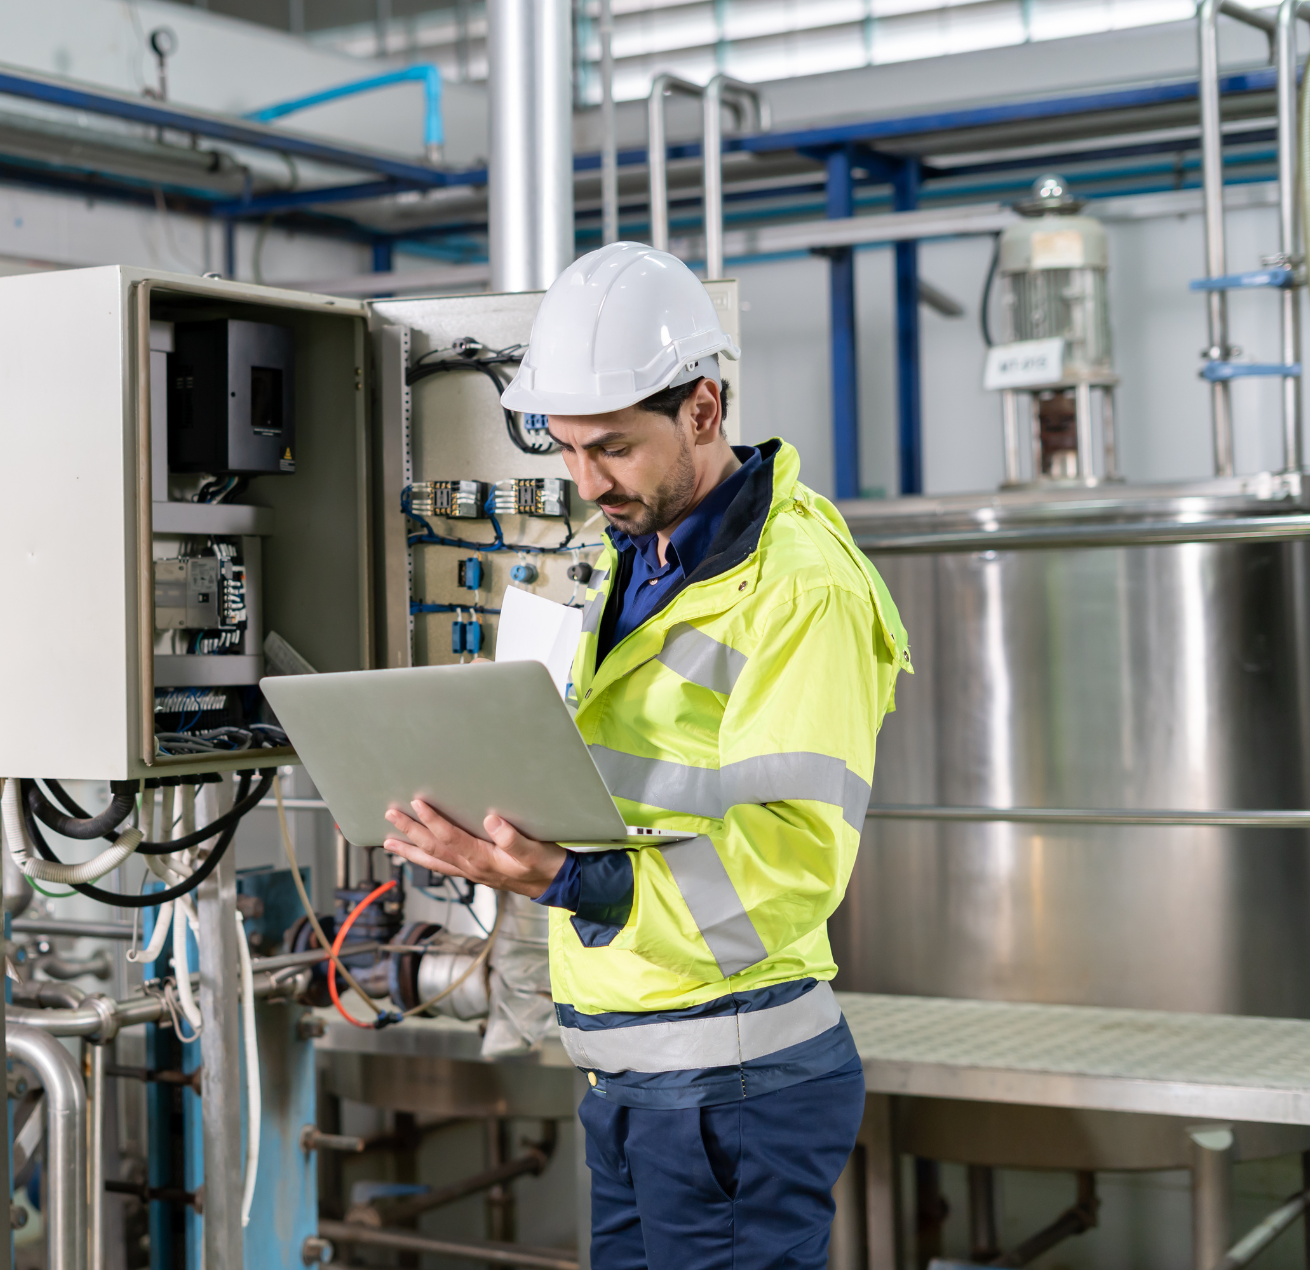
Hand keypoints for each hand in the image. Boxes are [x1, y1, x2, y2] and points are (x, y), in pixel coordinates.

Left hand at [382, 800, 566, 898]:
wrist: (555, 885)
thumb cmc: (544, 866)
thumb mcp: (534, 851)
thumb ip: (513, 839)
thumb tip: (492, 821)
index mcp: (482, 859)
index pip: (450, 838)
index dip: (433, 820)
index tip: (417, 803)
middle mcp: (471, 867)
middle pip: (433, 849)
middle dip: (410, 831)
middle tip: (391, 815)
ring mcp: (470, 871)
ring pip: (433, 860)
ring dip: (410, 850)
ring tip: (389, 842)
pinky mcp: (474, 871)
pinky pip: (441, 866)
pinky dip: (425, 859)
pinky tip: (418, 854)